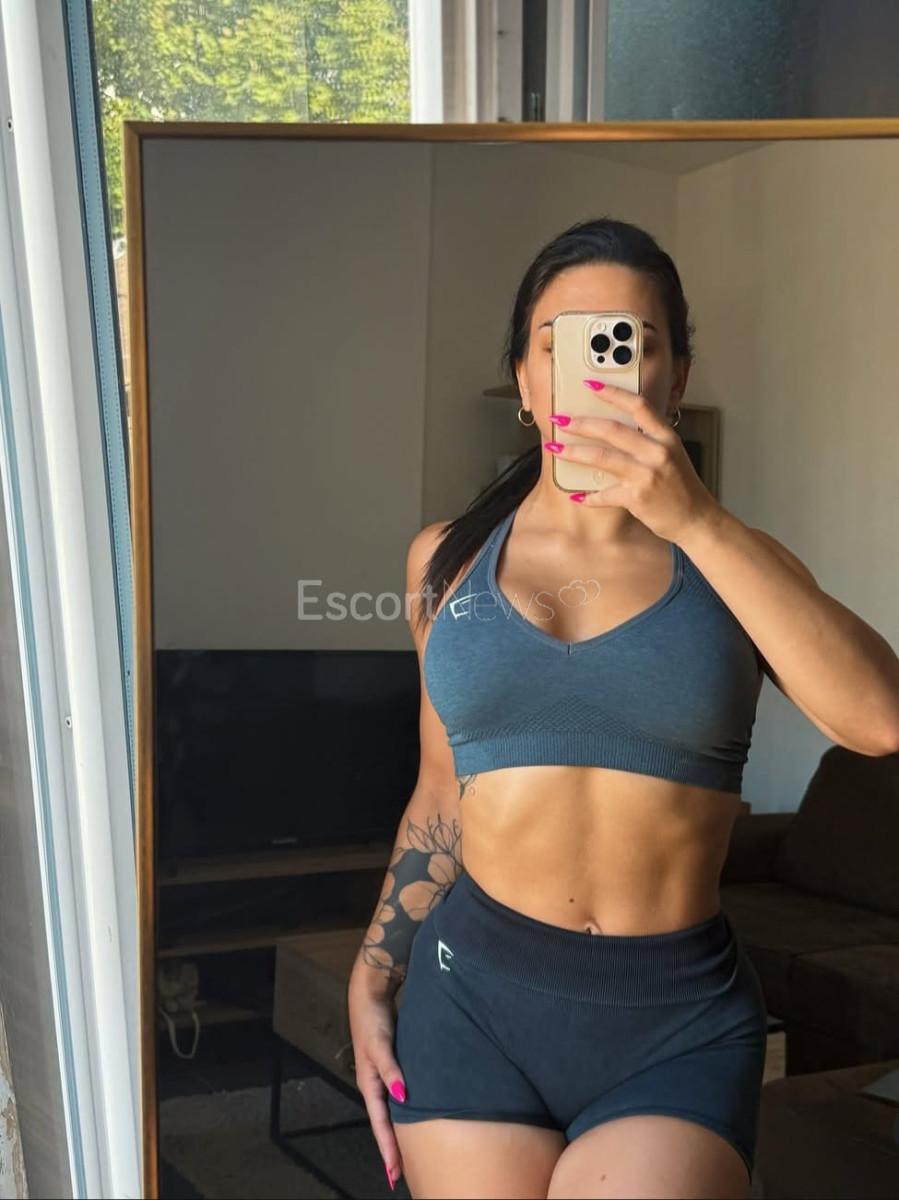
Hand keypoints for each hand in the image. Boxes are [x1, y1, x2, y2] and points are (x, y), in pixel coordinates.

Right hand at [347, 980, 406, 1190]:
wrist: (371, 994)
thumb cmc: (373, 1019)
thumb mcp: (381, 1045)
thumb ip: (391, 1070)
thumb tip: (402, 1096)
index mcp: (369, 1083)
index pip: (380, 1123)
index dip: (387, 1148)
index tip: (394, 1173)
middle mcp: (375, 1084)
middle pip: (384, 1123)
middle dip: (391, 1148)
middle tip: (400, 1174)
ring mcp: (383, 1075)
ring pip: (391, 1111)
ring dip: (397, 1132)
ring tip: (405, 1154)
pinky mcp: (391, 1065)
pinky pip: (397, 1096)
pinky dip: (403, 1111)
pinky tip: (412, 1115)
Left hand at [548, 383, 722, 543]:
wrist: (697, 519)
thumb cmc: (681, 487)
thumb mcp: (672, 454)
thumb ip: (648, 440)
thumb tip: (612, 430)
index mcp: (666, 437)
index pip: (638, 406)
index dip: (612, 393)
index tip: (590, 385)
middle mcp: (657, 452)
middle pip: (612, 429)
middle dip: (581, 423)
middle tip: (560, 420)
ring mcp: (647, 475)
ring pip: (602, 457)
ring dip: (574, 453)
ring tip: (555, 449)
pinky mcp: (637, 498)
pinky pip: (604, 494)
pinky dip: (589, 496)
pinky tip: (577, 496)